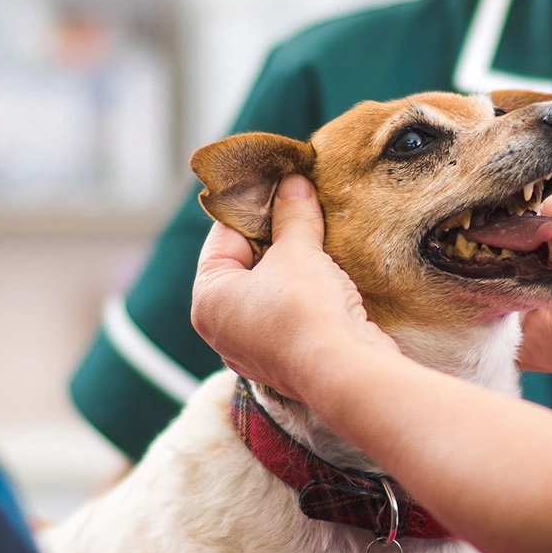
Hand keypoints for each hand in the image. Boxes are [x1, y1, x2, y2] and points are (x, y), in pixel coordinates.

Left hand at [190, 175, 399, 399]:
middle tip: (302, 205)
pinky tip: (328, 274)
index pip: (223, 237)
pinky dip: (306, 293)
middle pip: (246, 264)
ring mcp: (253, 348)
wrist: (344, 370)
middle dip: (277, 236)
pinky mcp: (287, 358)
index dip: (253, 207)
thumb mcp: (297, 251)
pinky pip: (290, 314)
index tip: (279, 183)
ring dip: (294, 265)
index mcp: (207, 300)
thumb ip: (292, 214)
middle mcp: (223, 329)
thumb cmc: (305, 309)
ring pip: (270, 290)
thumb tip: (293, 183)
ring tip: (319, 235)